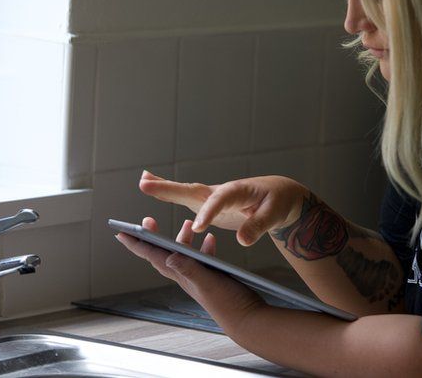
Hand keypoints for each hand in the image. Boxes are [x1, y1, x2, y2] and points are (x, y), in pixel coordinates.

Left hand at [115, 217, 264, 331]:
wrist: (247, 319)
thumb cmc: (228, 305)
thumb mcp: (208, 283)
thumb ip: (189, 269)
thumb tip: (169, 257)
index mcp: (182, 275)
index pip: (153, 256)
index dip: (136, 244)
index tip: (121, 232)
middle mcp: (187, 276)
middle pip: (164, 252)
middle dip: (154, 236)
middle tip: (148, 221)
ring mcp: (199, 276)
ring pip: (184, 253)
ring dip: (183, 238)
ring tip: (186, 223)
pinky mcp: (213, 277)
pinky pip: (204, 258)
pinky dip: (205, 246)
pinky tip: (211, 239)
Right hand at [139, 171, 307, 245]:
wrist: (278, 193)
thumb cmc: (278, 201)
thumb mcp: (274, 214)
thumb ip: (258, 226)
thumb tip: (243, 240)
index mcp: (236, 192)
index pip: (219, 202)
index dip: (208, 213)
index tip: (197, 226)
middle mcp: (220, 191)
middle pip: (193, 190)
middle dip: (170, 189)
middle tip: (145, 183)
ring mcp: (212, 197)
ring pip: (185, 192)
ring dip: (164, 188)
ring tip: (142, 181)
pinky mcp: (209, 203)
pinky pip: (186, 198)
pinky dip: (169, 192)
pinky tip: (153, 187)